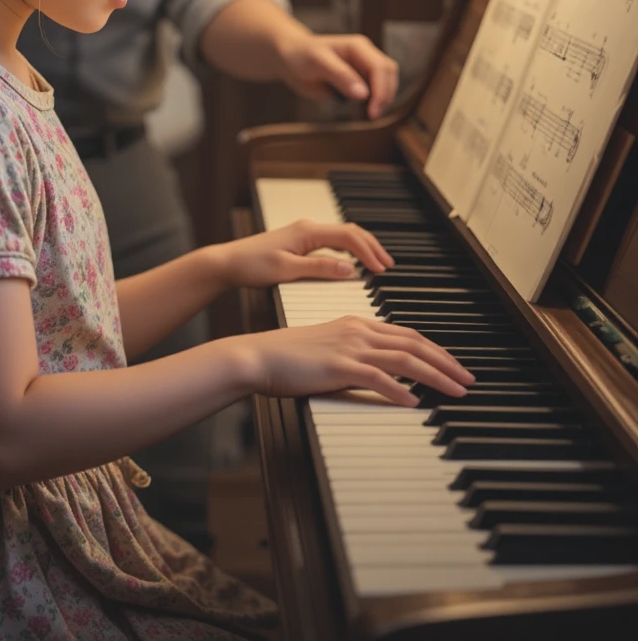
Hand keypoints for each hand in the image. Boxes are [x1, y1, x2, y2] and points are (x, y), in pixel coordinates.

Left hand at [221, 219, 394, 288]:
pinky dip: (348, 250)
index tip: (382, 269)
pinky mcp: (299, 242)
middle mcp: (308, 228)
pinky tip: (353, 262)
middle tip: (388, 265)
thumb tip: (351, 270)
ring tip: (377, 263)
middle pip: (350, 232)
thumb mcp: (287, 271)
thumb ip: (320, 269)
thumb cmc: (252, 265)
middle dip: (371, 247)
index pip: (348, 237)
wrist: (227, 263)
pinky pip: (332, 242)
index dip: (368, 252)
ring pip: (342, 236)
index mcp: (308, 231)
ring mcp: (304, 234)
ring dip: (362, 247)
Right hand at [242, 316, 474, 404]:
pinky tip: (415, 402)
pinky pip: (378, 378)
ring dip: (436, 376)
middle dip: (446, 362)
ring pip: (404, 359)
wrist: (258, 355)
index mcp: (357, 323)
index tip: (454, 365)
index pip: (407, 334)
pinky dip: (400, 390)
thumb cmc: (287, 357)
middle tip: (468, 379)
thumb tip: (381, 378)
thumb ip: (355, 359)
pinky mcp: (339, 366)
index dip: (435, 349)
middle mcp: (358, 330)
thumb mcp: (328, 351)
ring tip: (456, 391)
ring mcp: (350, 346)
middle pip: (414, 344)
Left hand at [275, 30, 398, 119]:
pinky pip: (375, 91)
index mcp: (358, 46)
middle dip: (386, 95)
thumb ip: (341, 76)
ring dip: (383, 99)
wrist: (289, 58)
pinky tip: (365, 111)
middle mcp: (365, 56)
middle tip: (372, 116)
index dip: (381, 90)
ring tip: (370, 114)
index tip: (372, 110)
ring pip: (386, 82)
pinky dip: (375, 102)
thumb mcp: (318, 62)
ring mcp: (363, 68)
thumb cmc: (302, 54)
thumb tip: (363, 94)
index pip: (381, 67)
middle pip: (389, 74)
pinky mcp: (359, 81)